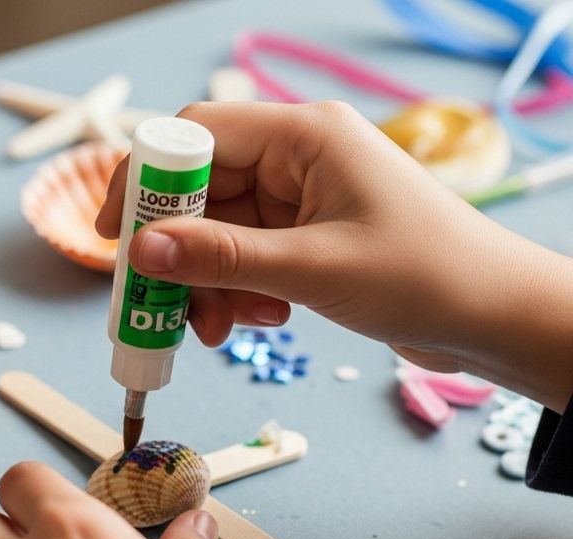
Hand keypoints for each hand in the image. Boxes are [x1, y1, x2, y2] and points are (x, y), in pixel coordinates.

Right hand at [96, 101, 572, 410]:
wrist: (498, 318)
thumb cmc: (427, 276)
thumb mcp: (311, 270)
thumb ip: (220, 257)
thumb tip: (141, 250)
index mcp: (305, 136)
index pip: (196, 134)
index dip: (147, 181)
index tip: (117, 235)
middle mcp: (298, 156)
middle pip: (200, 190)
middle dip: (179, 251)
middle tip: (159, 303)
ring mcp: (302, 196)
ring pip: (217, 231)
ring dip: (208, 282)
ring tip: (223, 328)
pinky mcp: (307, 234)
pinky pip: (244, 255)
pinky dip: (236, 290)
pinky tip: (263, 318)